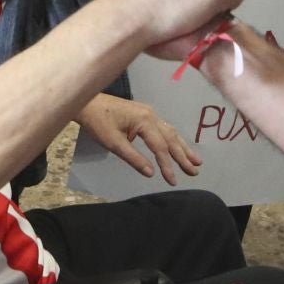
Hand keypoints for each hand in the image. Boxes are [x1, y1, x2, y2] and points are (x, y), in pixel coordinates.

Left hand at [77, 94, 200, 184]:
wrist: (87, 102)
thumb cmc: (98, 122)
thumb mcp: (113, 143)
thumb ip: (134, 158)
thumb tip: (151, 173)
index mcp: (144, 121)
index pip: (160, 147)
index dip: (168, 166)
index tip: (173, 181)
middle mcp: (151, 115)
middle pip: (171, 138)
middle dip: (183, 156)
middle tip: (195, 172)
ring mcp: (149, 113)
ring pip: (171, 132)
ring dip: (183, 147)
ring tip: (196, 161)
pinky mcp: (145, 114)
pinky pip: (164, 128)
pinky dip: (173, 139)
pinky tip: (179, 146)